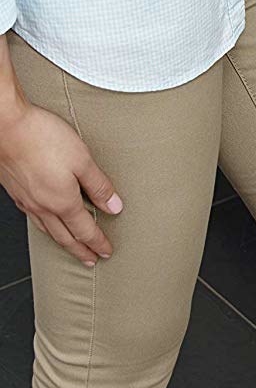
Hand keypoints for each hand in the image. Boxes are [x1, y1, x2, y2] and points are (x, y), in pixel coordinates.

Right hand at [0, 102, 123, 266]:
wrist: (7, 128)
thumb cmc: (43, 138)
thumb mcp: (82, 159)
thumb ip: (99, 185)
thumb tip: (114, 207)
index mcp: (62, 202)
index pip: (85, 230)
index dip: (98, 242)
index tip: (107, 251)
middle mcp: (42, 207)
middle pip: (65, 237)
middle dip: (81, 250)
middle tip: (91, 259)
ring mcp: (27, 201)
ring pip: (48, 231)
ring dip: (63, 242)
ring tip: (72, 246)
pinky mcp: (17, 191)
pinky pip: (34, 219)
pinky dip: (46, 227)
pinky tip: (46, 221)